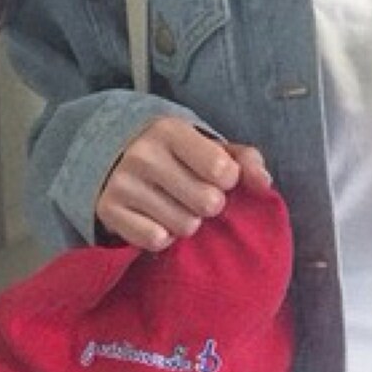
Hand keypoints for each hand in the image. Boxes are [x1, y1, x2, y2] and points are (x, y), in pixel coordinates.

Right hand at [95, 117, 271, 251]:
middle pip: (207, 204)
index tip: (218, 177)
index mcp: (169, 130)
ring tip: (174, 205)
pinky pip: (156, 240)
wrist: (108, 154)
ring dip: (186, 222)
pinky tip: (155, 218)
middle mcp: (142, 155)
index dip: (228, 180)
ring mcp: (122, 183)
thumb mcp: (208, 145)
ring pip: (184, 226)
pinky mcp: (108, 211)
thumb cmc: (176, 154)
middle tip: (195, 195)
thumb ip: (245, 159)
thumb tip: (263, 183)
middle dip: (209, 204)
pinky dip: (162, 236)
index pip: (220, 169)